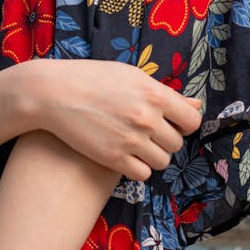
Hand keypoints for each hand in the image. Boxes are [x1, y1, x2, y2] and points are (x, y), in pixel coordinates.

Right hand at [26, 59, 202, 180]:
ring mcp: (131, 140)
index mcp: (155, 94)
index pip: (192, 120)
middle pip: (176, 143)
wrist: (53, 93)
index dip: (184, 124)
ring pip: (162, 161)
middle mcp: (147, 118)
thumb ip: (165, 93)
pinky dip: (137, 168)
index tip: (171, 123)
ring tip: (135, 144)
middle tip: (146, 132)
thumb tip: (196, 104)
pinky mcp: (114, 158)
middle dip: (164, 139)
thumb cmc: (92, 79)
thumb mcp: (132, 76)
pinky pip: (143, 174)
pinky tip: (125, 155)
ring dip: (152, 155)